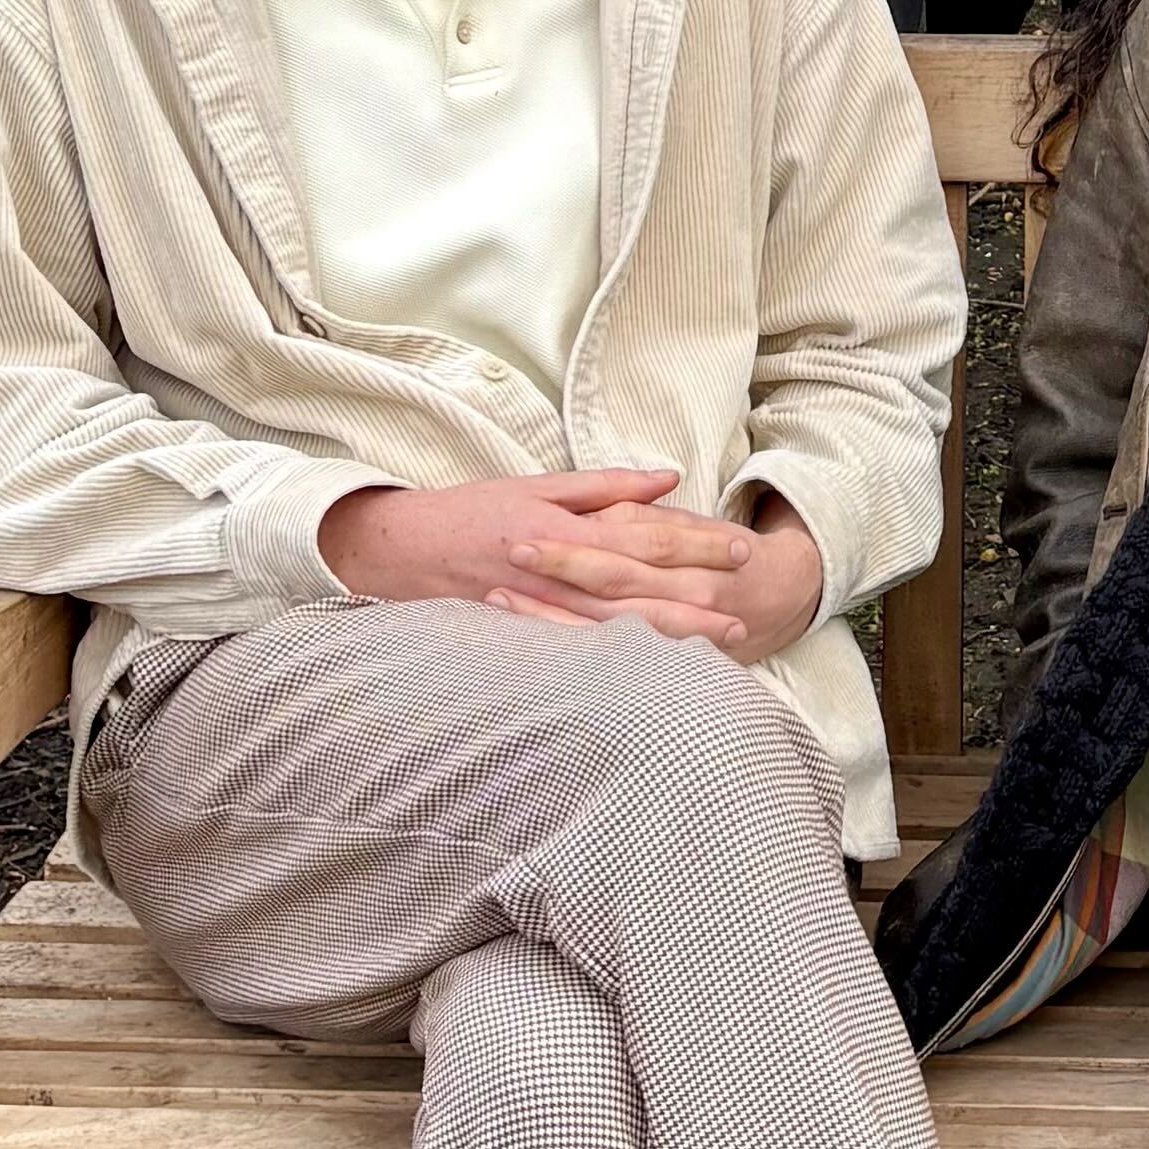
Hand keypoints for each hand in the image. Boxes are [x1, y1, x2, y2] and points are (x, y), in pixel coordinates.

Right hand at [320, 472, 826, 661]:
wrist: (401, 550)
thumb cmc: (473, 511)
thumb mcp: (538, 485)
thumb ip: (606, 486)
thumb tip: (667, 480)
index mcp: (567, 529)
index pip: (645, 538)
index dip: (696, 545)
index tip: (741, 550)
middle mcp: (559, 572)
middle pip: (641, 589)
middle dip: (696, 599)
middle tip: (747, 608)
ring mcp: (543, 609)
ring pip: (618, 626)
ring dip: (671, 634)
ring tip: (719, 641)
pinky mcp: (527, 636)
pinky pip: (583, 650)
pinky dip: (623, 659)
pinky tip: (657, 669)